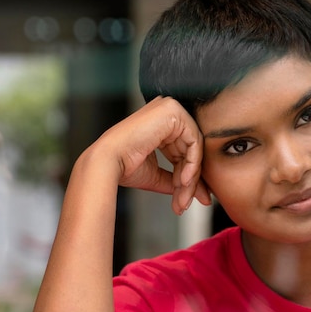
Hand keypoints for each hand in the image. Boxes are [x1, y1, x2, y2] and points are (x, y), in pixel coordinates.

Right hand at [91, 96, 210, 214]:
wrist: (108, 163)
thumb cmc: (125, 167)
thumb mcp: (159, 175)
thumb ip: (179, 180)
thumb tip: (202, 194)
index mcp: (161, 125)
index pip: (185, 151)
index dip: (189, 177)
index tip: (189, 198)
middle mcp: (166, 113)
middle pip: (191, 150)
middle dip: (190, 180)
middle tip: (186, 202)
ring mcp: (170, 108)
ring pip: (195, 148)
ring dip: (191, 177)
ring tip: (183, 196)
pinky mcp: (173, 111)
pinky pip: (194, 141)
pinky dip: (192, 164)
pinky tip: (183, 180)